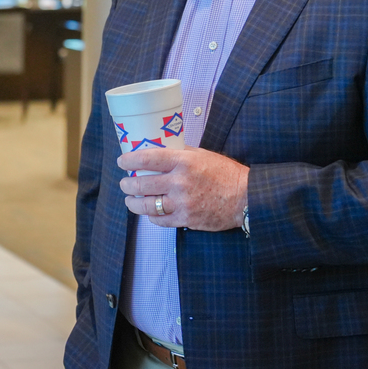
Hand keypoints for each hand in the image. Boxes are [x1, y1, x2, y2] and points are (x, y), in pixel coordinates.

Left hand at [118, 146, 247, 230]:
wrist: (245, 198)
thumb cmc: (225, 174)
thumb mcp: (203, 155)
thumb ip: (181, 153)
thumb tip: (160, 149)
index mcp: (183, 161)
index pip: (148, 158)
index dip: (130, 160)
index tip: (122, 161)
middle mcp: (180, 181)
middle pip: (142, 184)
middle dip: (127, 184)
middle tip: (124, 183)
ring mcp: (182, 202)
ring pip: (146, 205)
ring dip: (133, 203)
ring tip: (130, 200)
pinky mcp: (186, 218)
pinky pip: (160, 219)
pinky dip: (152, 216)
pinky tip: (150, 212)